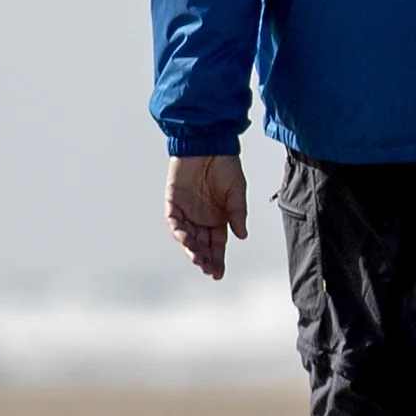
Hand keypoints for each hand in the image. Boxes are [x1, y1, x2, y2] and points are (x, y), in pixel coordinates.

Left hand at [167, 154, 248, 280]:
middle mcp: (201, 217)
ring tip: (197, 258)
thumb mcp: (237, 191)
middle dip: (204, 259)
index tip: (218, 274)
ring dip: (191, 248)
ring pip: (186, 236)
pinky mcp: (173, 201)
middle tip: (208, 270)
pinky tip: (186, 239)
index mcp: (218, 218)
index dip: (217, 259)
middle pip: (201, 244)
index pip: (217, 244)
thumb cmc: (225, 164)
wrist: (208, 141)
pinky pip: (174, 221)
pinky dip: (179, 231)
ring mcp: (186, 210)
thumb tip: (242, 236)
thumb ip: (238, 213)